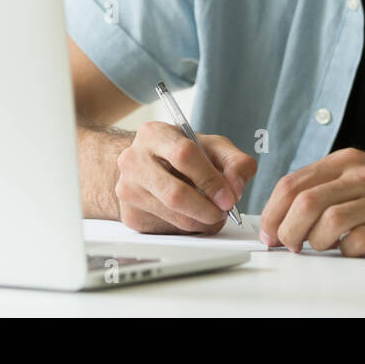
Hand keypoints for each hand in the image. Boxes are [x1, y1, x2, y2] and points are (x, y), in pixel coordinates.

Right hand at [114, 121, 256, 233]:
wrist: (146, 166)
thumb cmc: (181, 154)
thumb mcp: (212, 147)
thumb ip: (235, 162)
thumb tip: (235, 188)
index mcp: (154, 134)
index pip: (184, 155)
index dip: (210, 179)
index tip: (229, 196)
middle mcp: (134, 160)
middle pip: (175, 193)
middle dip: (207, 208)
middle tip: (224, 212)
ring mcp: (128, 189)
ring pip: (173, 215)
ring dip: (201, 221)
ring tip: (213, 213)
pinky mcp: (130, 215)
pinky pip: (167, 229)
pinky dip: (189, 228)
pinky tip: (194, 216)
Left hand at [258, 148, 364, 255]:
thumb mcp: (362, 171)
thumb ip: (327, 184)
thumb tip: (285, 210)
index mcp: (346, 161)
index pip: (293, 182)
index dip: (272, 211)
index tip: (267, 231)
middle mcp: (360, 176)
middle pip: (304, 202)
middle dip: (286, 230)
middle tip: (287, 245)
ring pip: (326, 222)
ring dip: (314, 242)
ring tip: (320, 246)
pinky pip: (357, 242)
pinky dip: (345, 251)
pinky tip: (350, 249)